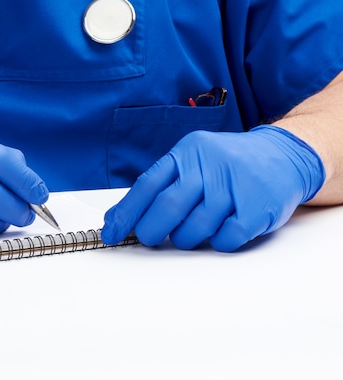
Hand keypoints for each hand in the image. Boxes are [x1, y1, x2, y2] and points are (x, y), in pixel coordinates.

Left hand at [101, 126, 324, 251]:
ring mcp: (234, 185)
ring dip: (185, 238)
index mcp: (187, 152)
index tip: (111, 232)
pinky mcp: (256, 208)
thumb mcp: (194, 160)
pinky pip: (224, 239)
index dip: (126, 212)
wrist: (283, 155)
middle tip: (148, 238)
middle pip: (168, 206)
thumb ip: (163, 184)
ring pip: (194, 227)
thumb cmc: (227, 164)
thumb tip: (123, 217)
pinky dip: (216, 242)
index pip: (147, 184)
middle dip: (151, 230)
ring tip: (190, 232)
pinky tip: (219, 231)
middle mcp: (208, 165)